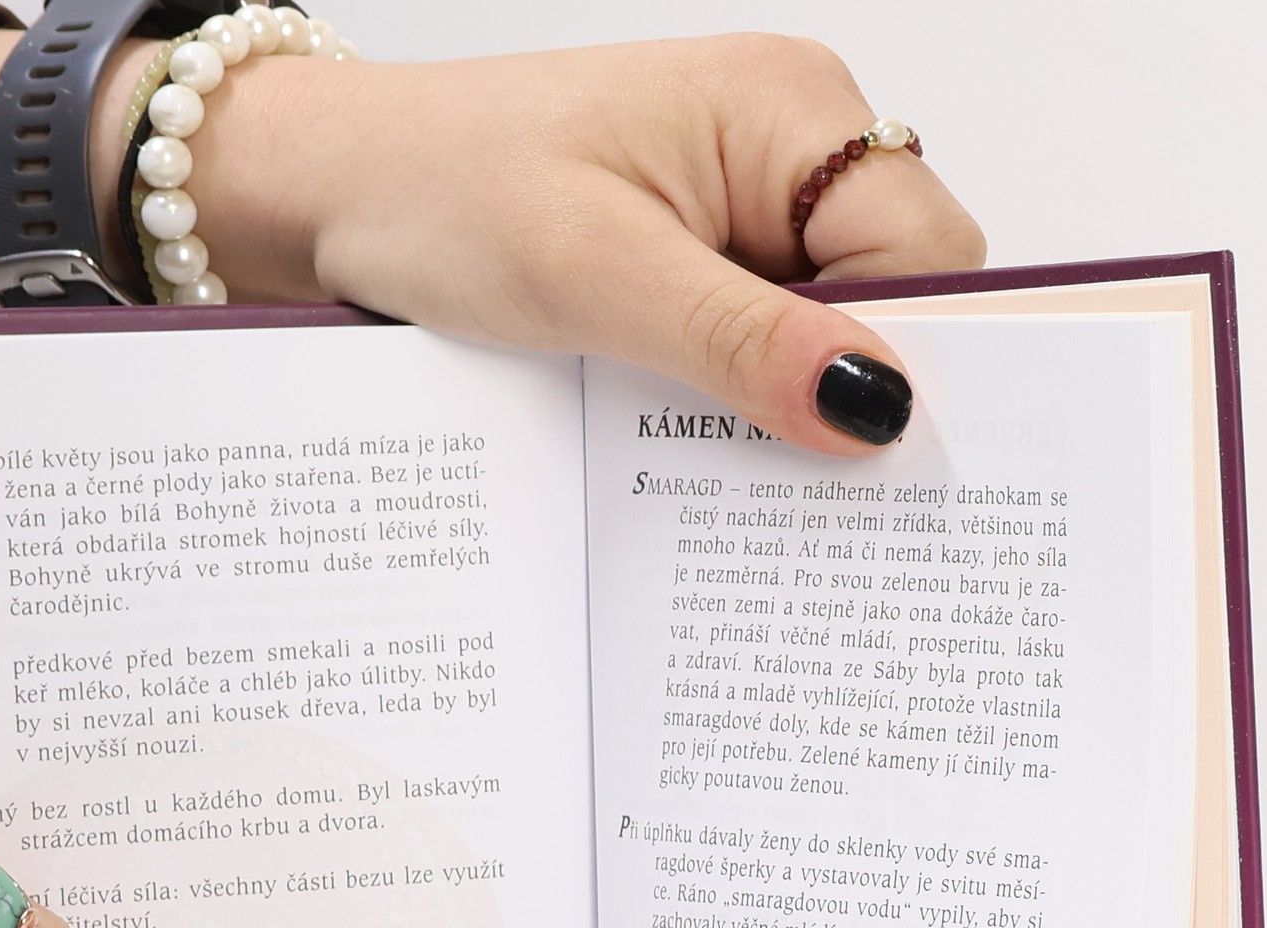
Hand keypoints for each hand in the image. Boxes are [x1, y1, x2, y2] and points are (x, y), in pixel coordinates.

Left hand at [261, 36, 985, 451]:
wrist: (337, 191)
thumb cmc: (442, 191)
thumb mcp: (594, 274)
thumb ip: (739, 339)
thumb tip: (873, 404)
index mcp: (789, 109)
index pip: (929, 246)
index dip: (914, 352)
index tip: (862, 450)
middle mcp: (787, 148)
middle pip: (893, 292)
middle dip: (852, 387)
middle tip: (794, 479)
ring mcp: (745, 206)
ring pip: (828, 330)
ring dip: (788, 403)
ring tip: (725, 460)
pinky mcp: (702, 259)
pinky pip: (761, 342)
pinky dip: (740, 399)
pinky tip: (695, 439)